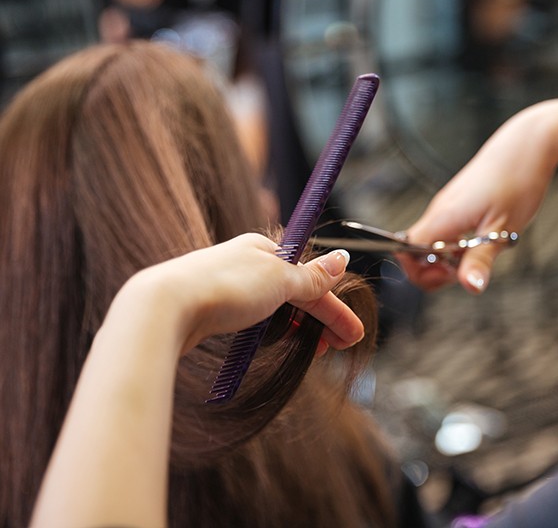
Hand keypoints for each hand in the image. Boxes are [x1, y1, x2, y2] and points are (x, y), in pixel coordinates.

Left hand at [108, 233, 362, 354]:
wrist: (164, 307)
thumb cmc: (224, 287)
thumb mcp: (278, 279)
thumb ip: (312, 276)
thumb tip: (343, 257)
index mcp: (263, 248)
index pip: (309, 278)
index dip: (334, 307)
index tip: (353, 335)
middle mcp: (245, 263)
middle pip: (293, 292)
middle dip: (320, 319)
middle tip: (340, 347)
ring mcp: (227, 285)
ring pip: (273, 307)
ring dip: (298, 326)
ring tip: (316, 350)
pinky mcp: (211, 307)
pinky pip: (253, 318)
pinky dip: (272, 329)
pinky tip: (278, 340)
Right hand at [398, 102, 557, 292]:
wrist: (526, 145)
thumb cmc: (517, 182)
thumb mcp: (502, 229)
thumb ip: (480, 260)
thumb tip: (470, 288)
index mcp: (443, 218)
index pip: (406, 252)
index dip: (420, 271)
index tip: (450, 275)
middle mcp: (437, 212)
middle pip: (414, 251)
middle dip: (434, 270)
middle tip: (467, 270)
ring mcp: (444, 207)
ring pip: (430, 243)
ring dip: (447, 258)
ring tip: (479, 253)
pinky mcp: (454, 204)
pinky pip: (442, 232)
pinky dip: (454, 245)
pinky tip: (480, 239)